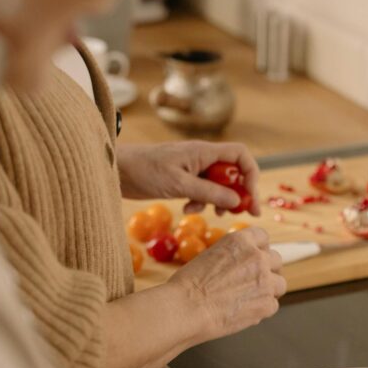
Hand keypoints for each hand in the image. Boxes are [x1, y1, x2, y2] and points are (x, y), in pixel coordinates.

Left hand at [118, 141, 260, 215]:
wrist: (116, 170)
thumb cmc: (144, 171)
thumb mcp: (179, 184)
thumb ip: (209, 192)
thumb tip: (237, 200)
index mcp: (204, 152)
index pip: (240, 155)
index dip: (250, 174)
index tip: (250, 197)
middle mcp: (202, 158)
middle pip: (233, 172)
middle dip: (239, 193)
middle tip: (246, 213)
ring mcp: (192, 169)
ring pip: (218, 184)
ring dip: (219, 200)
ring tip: (215, 215)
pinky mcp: (182, 180)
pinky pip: (202, 191)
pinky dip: (200, 202)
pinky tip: (188, 209)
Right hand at [169, 227, 284, 339]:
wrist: (186, 308)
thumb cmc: (188, 285)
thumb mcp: (210, 256)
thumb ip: (232, 257)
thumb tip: (240, 266)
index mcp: (241, 241)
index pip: (262, 237)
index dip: (259, 249)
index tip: (255, 258)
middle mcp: (257, 257)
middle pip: (276, 260)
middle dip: (267, 270)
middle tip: (252, 282)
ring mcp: (265, 281)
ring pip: (280, 284)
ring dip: (268, 290)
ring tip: (250, 299)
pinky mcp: (267, 304)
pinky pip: (273, 305)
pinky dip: (261, 310)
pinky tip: (244, 312)